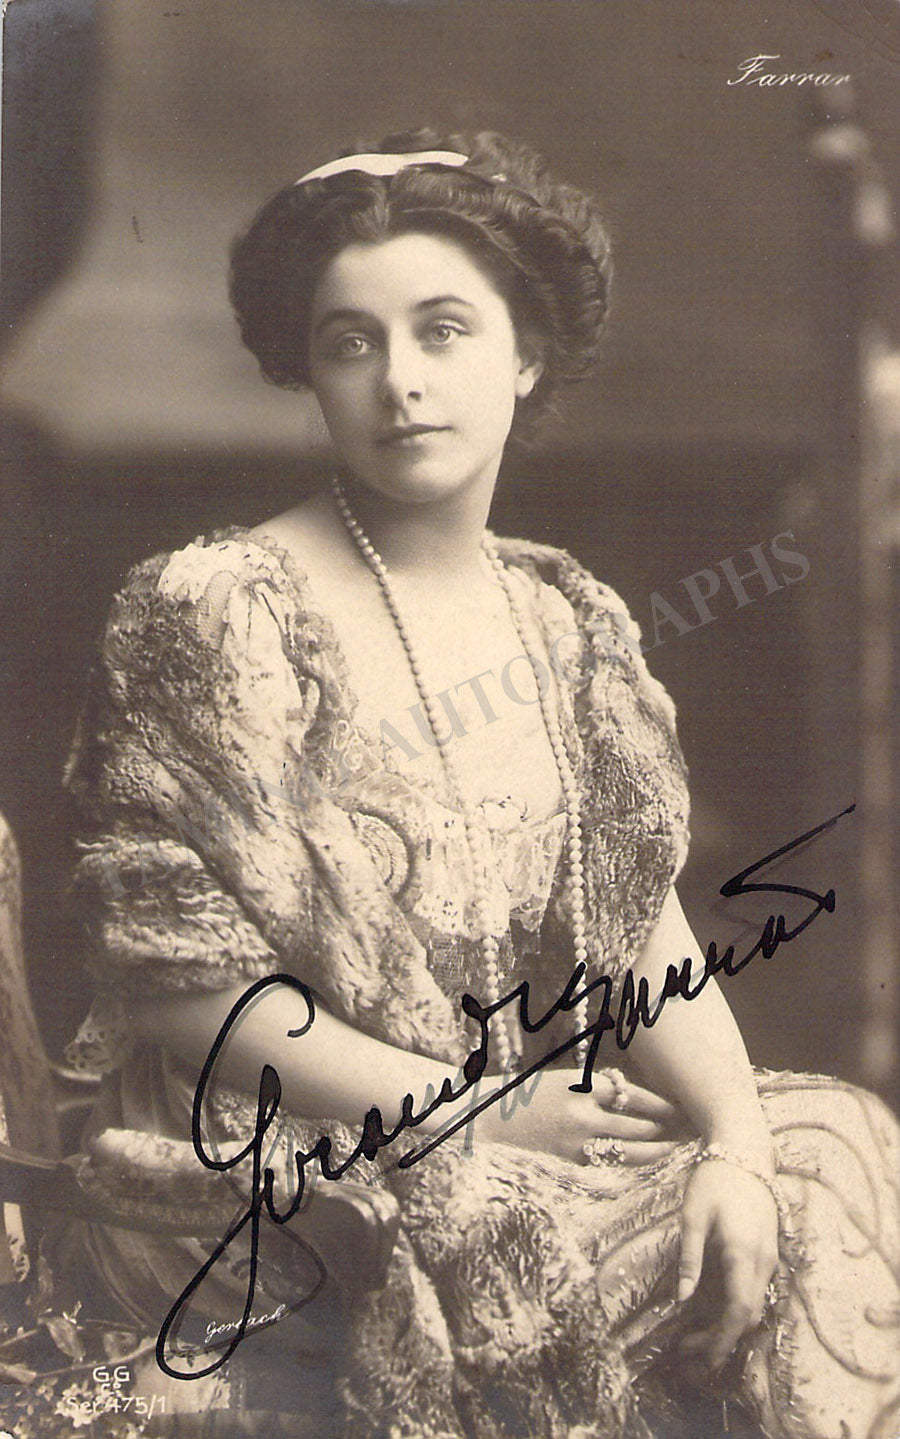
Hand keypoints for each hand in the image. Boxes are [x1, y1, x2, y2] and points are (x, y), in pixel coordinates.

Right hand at [479, 1066, 684, 1164]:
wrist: (485, 1120)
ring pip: (629, 1152)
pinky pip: (609, 1167)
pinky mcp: (569, 1165)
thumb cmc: (525, 1096)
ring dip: (656, 1151)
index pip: (633, 1095)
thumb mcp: (561, 1080)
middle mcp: (582, 1116)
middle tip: (691, 1130)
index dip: (661, 1103)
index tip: (680, 1106)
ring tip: (676, 1150)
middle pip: (638, 1125)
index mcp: (580, 1087)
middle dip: (667, 1128)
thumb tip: (632, 1093)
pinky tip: (645, 1167)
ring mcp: (575, 1144)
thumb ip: (594, 1088)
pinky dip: (630, 1166)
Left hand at [677, 1159, 778, 1370]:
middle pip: (748, 1315)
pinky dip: (735, 1309)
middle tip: (686, 1352)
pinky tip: (710, 1310)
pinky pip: (755, 1291)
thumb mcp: (693, 1215)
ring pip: (753, 1306)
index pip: (739, 1310)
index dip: (722, 1339)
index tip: (702, 1359)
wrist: (745, 1151)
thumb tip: (683, 1299)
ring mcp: (769, 1257)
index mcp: (742, 1253)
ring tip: (691, 1336)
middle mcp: (763, 1261)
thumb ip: (690, 1258)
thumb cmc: (714, 1180)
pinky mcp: (767, 1252)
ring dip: (727, 1326)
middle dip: (720, 1340)